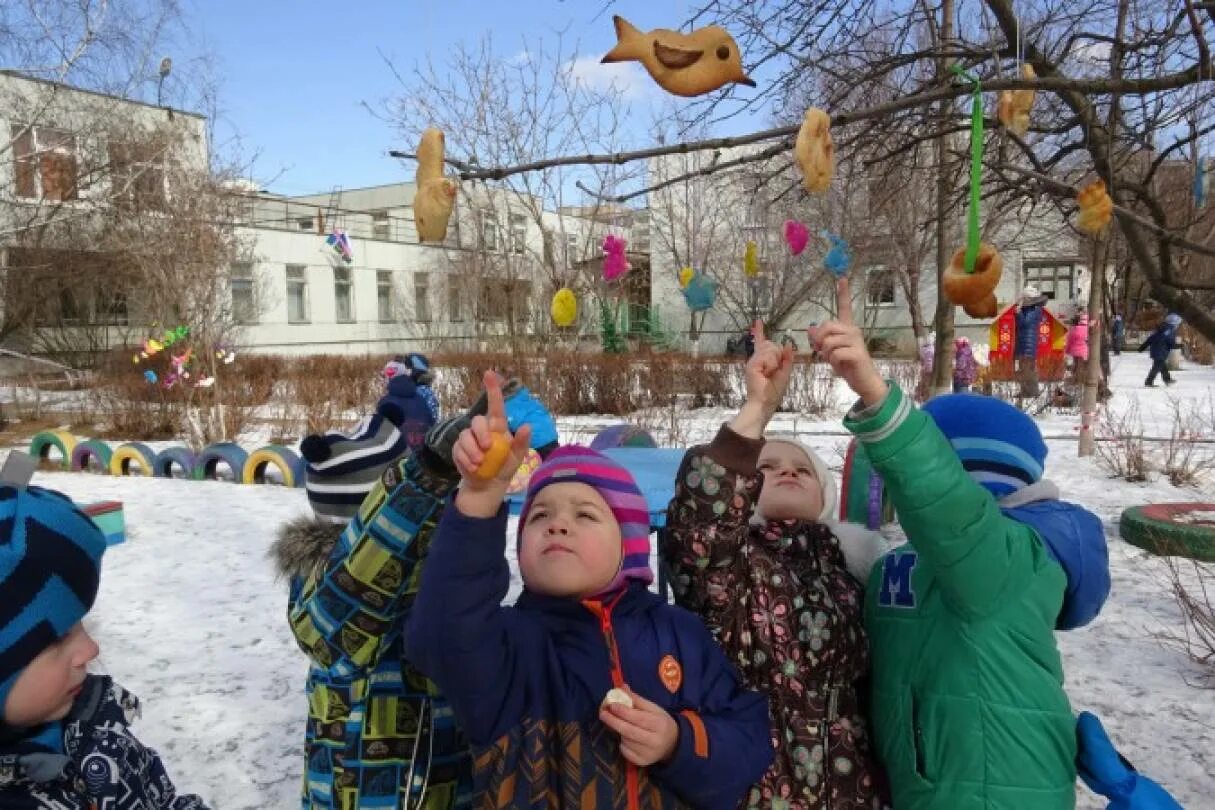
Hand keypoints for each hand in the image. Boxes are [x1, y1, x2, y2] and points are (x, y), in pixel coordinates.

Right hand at [453, 371, 531, 516]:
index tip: (490, 374)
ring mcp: (468, 439)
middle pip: (477, 421)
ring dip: (472, 450)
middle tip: (488, 448)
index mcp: (497, 427)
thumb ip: (522, 442)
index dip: (493, 389)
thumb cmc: (504, 467)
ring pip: (465, 436)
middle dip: (481, 434)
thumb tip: (527, 426)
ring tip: (480, 464)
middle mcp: (482, 430)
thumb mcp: (517, 457)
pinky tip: (473, 468)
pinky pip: (458, 449)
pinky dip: (465, 459)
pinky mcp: (458, 449)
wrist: (487, 485)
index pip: (495, 405)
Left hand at [598, 687, 679, 767]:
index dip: (624, 712)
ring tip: (621, 725)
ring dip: (619, 732)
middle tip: (603, 714)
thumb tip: (622, 688)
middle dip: (614, 722)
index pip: (639, 718)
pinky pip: (625, 752)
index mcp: (660, 724)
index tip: (612, 705)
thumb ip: (637, 699)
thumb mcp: (653, 708)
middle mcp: (655, 741)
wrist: (673, 744)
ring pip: (626, 741)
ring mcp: (648, 754)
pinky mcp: (642, 762)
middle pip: (630, 731)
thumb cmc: (660, 722)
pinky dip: (622, 743)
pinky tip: (627, 738)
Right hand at [745, 320, 794, 410]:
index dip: (759, 332)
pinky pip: (766, 356)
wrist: (764, 403)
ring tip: (768, 373)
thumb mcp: (785, 373)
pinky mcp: (751, 364)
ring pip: (770, 348)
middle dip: (777, 355)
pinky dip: (770, 364)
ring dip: (774, 361)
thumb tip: (788, 344)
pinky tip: (765, 373)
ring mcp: (753, 361)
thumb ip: (787, 359)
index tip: (758, 322)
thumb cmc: (773, 392)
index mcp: (764, 360)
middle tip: (773, 370)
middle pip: (771, 344)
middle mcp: (757, 359)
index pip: (762, 343)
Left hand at [807, 278, 887, 406]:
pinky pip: (834, 353)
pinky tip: (841, 365)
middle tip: (823, 352)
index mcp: (848, 329)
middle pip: (827, 326)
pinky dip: (833, 362)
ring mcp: (857, 341)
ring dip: (826, 354)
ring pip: (828, 342)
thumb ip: (821, 341)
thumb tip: (809, 329)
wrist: (864, 381)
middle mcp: (854, 331)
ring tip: (835, 360)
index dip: (843, 293)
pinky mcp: (857, 353)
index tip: (842, 278)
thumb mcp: (831, 352)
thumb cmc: (848, 366)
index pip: (845, 308)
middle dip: (819, 341)